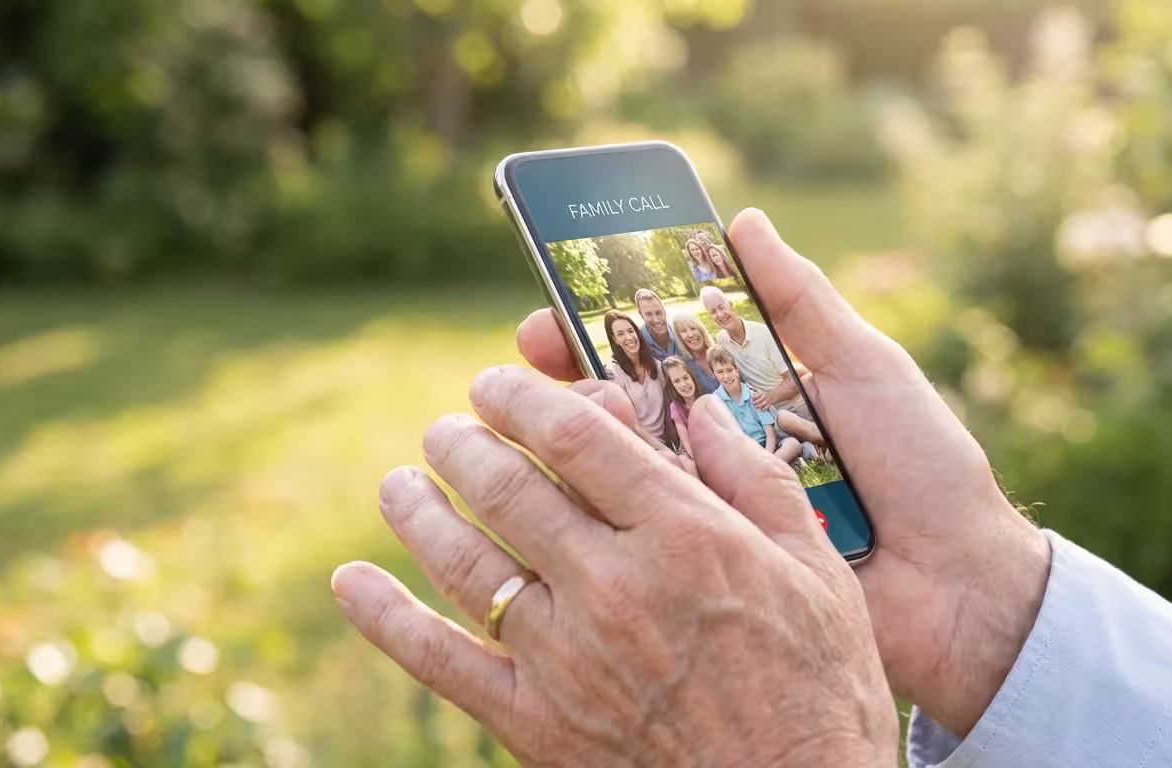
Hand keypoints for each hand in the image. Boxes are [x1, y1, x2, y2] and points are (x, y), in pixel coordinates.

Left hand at [332, 369, 898, 766]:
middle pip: (509, 489)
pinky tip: (349, 583)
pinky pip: (441, 661)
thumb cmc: (822, 689)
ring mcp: (566, 657)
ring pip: (465, 561)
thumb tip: (705, 410)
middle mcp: (614, 586)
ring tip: (397, 482)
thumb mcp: (818, 573)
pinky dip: (386, 619)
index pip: (576, 438)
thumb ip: (757, 483)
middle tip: (446, 428)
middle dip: (464, 444)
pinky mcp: (536, 722)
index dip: (522, 397)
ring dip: (419, 511)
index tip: (495, 383)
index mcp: (685, 538)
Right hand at [516, 209, 1051, 735]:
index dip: (614, 320)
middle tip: (536, 346)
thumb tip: (742, 220)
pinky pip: (658, 528)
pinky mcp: (717, 563)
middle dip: (579, 368)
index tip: (564, 296)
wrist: (959, 586)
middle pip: (633, 400)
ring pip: (632, 462)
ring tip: (566, 400)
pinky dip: (621, 501)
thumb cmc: (922, 467)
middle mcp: (725, 446)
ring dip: (591, 428)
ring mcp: (716, 507)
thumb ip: (803, 301)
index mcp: (756, 395)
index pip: (669, 347)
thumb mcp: (866, 368)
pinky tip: (582, 477)